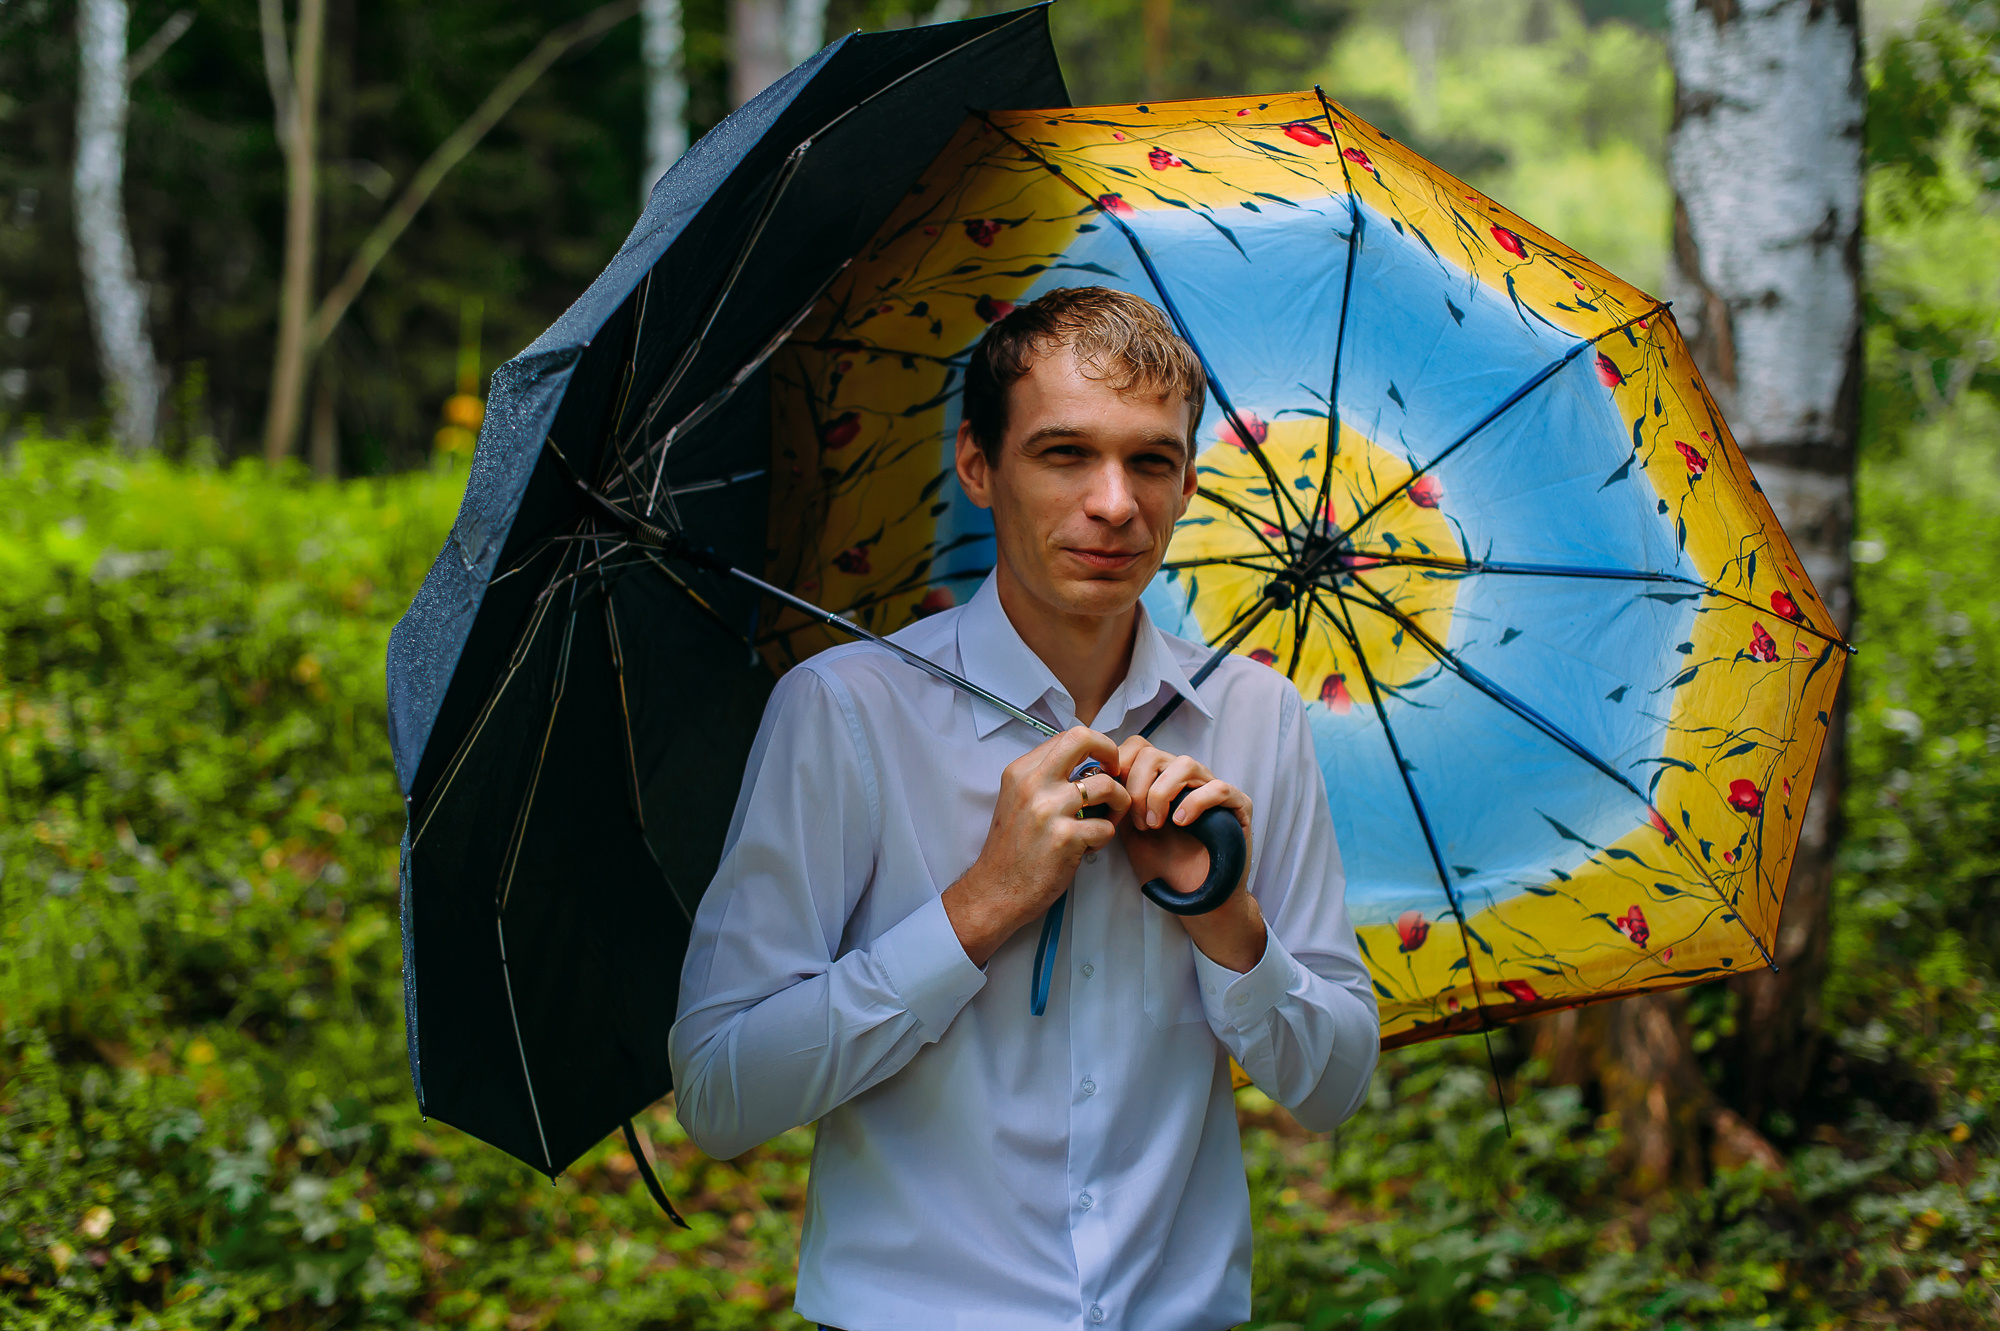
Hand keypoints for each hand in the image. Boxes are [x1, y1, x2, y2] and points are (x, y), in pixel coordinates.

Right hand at [943, 727, 1131, 966]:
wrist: (995, 890)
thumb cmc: (1012, 849)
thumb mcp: (1017, 800)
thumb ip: (1044, 779)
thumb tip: (1085, 762)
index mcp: (1021, 771)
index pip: (1069, 736)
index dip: (1094, 746)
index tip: (1101, 765)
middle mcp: (1033, 784)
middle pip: (1085, 739)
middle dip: (1111, 752)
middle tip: (1116, 773)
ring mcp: (1049, 810)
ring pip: (1107, 787)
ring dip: (1118, 804)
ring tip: (1106, 820)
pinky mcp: (1065, 838)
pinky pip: (1106, 827)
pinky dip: (1104, 838)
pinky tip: (1088, 847)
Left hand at [1114, 737, 1265, 973]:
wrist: (1194, 898)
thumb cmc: (1162, 865)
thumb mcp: (1129, 829)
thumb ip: (1118, 801)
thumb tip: (1094, 779)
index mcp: (1160, 778)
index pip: (1137, 747)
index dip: (1120, 767)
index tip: (1113, 798)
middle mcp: (1186, 778)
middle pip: (1154, 753)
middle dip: (1137, 786)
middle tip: (1136, 822)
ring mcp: (1213, 788)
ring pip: (1185, 764)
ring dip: (1161, 793)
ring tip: (1155, 824)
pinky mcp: (1238, 806)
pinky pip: (1218, 788)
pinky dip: (1195, 802)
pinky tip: (1181, 822)